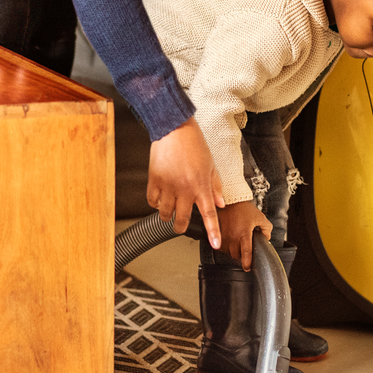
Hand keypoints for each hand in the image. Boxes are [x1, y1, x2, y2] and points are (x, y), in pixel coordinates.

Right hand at [147, 117, 225, 242]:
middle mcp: (185, 189)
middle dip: (181, 227)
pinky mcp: (154, 180)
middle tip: (180, 225)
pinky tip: (159, 198)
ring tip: (169, 208)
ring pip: (165, 214)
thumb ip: (215, 186)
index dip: (213, 231)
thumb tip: (220, 204)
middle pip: (182, 220)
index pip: (209, 214)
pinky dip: (155, 203)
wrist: (174, 128)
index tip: (215, 244)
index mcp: (201, 185)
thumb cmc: (194, 144)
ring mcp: (168, 186)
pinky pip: (152, 201)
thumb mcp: (211, 164)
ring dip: (167, 215)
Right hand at [216, 201, 271, 270]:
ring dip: (232, 250)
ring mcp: (223, 235)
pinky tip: (229, 240)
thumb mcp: (260, 217)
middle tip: (243, 249)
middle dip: (240, 255)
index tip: (247, 267)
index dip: (247, 263)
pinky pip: (220, 245)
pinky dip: (224, 246)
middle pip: (235, 255)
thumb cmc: (244, 208)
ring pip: (227, 251)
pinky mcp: (216, 233)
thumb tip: (267, 238)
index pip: (246, 253)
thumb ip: (267, 228)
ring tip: (236, 243)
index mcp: (244, 233)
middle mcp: (233, 236)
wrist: (229, 199)